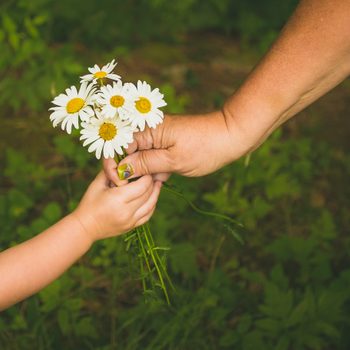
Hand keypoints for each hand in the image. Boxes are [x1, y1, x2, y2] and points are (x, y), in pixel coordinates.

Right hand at [72, 171, 160, 241]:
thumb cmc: (89, 203)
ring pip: (151, 205)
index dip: (147, 176)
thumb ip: (110, 171)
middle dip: (152, 182)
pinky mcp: (132, 227)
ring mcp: (130, 221)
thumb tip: (121, 160)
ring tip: (157, 183)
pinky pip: (148, 215)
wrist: (85, 227)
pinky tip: (152, 197)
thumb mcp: (97, 184)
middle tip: (152, 174)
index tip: (146, 169)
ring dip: (156, 193)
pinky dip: (152, 205)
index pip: (142, 185)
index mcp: (118, 199)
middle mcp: (126, 211)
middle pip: (148, 193)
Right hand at [103, 110, 250, 180]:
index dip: (119, 165)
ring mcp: (160, 136)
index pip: (120, 146)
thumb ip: (145, 164)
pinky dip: (157, 168)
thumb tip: (121, 169)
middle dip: (133, 169)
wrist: (231, 137)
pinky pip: (155, 157)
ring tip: (160, 177)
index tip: (121, 183)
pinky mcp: (168, 143)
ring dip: (147, 170)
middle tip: (144, 182)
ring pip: (143, 156)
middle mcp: (151, 129)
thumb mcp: (173, 160)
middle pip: (130, 151)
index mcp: (149, 129)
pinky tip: (165, 175)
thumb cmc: (204, 147)